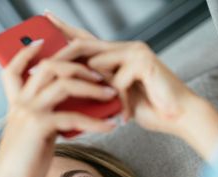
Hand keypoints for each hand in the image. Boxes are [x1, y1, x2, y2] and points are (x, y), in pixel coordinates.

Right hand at [0, 38, 117, 176]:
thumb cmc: (22, 167)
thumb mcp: (34, 138)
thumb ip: (48, 121)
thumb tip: (75, 116)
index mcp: (16, 104)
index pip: (14, 69)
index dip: (26, 53)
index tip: (42, 43)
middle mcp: (20, 103)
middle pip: (49, 67)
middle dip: (77, 65)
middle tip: (99, 75)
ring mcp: (28, 112)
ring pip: (63, 84)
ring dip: (92, 86)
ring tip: (111, 94)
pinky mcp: (39, 126)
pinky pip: (73, 116)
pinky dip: (96, 121)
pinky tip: (109, 127)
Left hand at [44, 12, 217, 160]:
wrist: (178, 117)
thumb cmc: (146, 108)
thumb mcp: (110, 98)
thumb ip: (93, 87)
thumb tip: (65, 88)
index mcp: (115, 55)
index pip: (84, 39)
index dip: (65, 28)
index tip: (45, 17)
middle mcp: (124, 48)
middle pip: (82, 45)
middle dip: (60, 59)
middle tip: (39, 70)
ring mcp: (135, 51)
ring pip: (95, 66)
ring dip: (97, 93)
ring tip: (111, 109)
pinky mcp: (144, 62)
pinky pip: (115, 81)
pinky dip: (118, 103)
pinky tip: (128, 114)